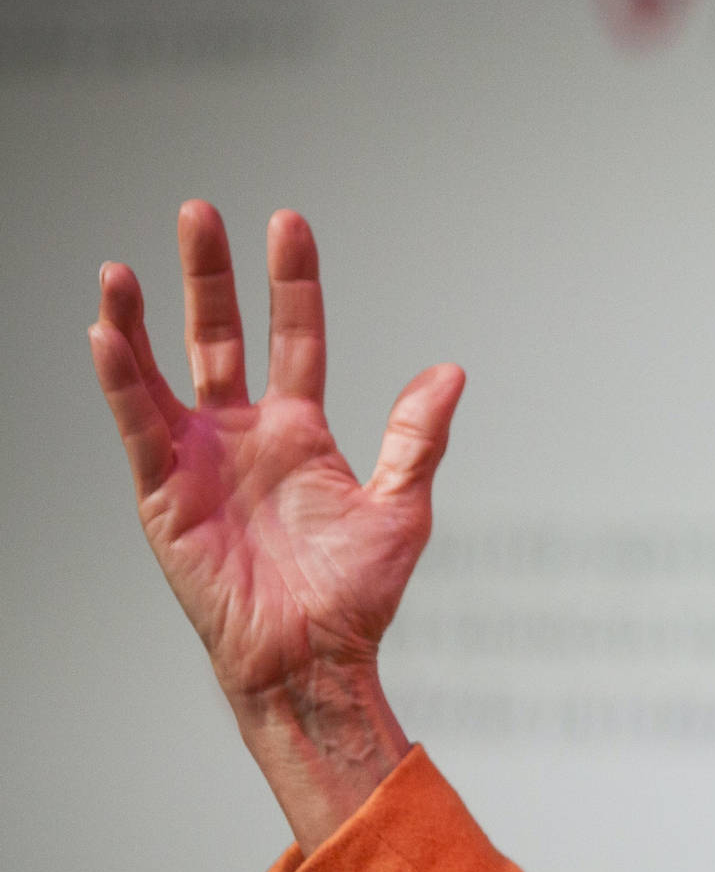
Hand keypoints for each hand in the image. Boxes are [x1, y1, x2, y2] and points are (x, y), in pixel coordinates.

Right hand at [89, 201, 463, 847]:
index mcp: (300, 432)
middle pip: (219, 337)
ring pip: (162, 373)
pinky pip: (138, 426)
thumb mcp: (401, 506)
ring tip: (122, 268)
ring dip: (141, 320)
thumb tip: (450, 372)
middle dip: (209, 276)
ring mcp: (200, 461)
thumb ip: (416, 437)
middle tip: (198, 212)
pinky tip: (105, 332)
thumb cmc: (356, 596)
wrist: (313, 659)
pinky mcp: (165, 494)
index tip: (288, 223)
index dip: (291, 282)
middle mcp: (244, 436)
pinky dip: (120, 380)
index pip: (294, 336)